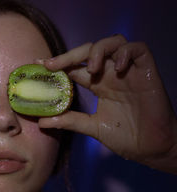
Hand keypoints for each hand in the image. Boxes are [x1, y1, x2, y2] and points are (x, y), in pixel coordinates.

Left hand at [38, 35, 176, 168]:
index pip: (75, 67)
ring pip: (113, 42)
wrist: (153, 149)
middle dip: (69, 55)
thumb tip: (41, 121)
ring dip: (98, 50)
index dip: (59, 64)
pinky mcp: (147, 71)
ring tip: (90, 69)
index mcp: (98, 84)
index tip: (39, 65)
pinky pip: (138, 49)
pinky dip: (125, 52)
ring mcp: (129, 71)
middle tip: (52, 65)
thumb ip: (70, 121)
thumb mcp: (92, 127)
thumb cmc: (127, 137)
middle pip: (89, 51)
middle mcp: (111, 74)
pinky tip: (116, 68)